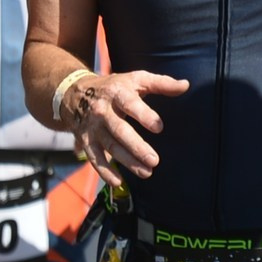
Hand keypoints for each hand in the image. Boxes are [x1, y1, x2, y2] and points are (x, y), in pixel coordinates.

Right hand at [62, 70, 191, 185]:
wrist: (75, 92)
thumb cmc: (115, 86)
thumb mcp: (136, 79)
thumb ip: (161, 83)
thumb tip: (186, 85)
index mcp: (117, 92)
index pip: (130, 103)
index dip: (143, 115)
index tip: (159, 127)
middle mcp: (103, 110)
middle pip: (119, 130)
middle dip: (136, 146)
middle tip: (154, 161)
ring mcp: (93, 127)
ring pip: (110, 146)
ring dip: (127, 161)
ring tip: (147, 172)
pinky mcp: (86, 140)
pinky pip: (95, 158)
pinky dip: (105, 171)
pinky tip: (118, 182)